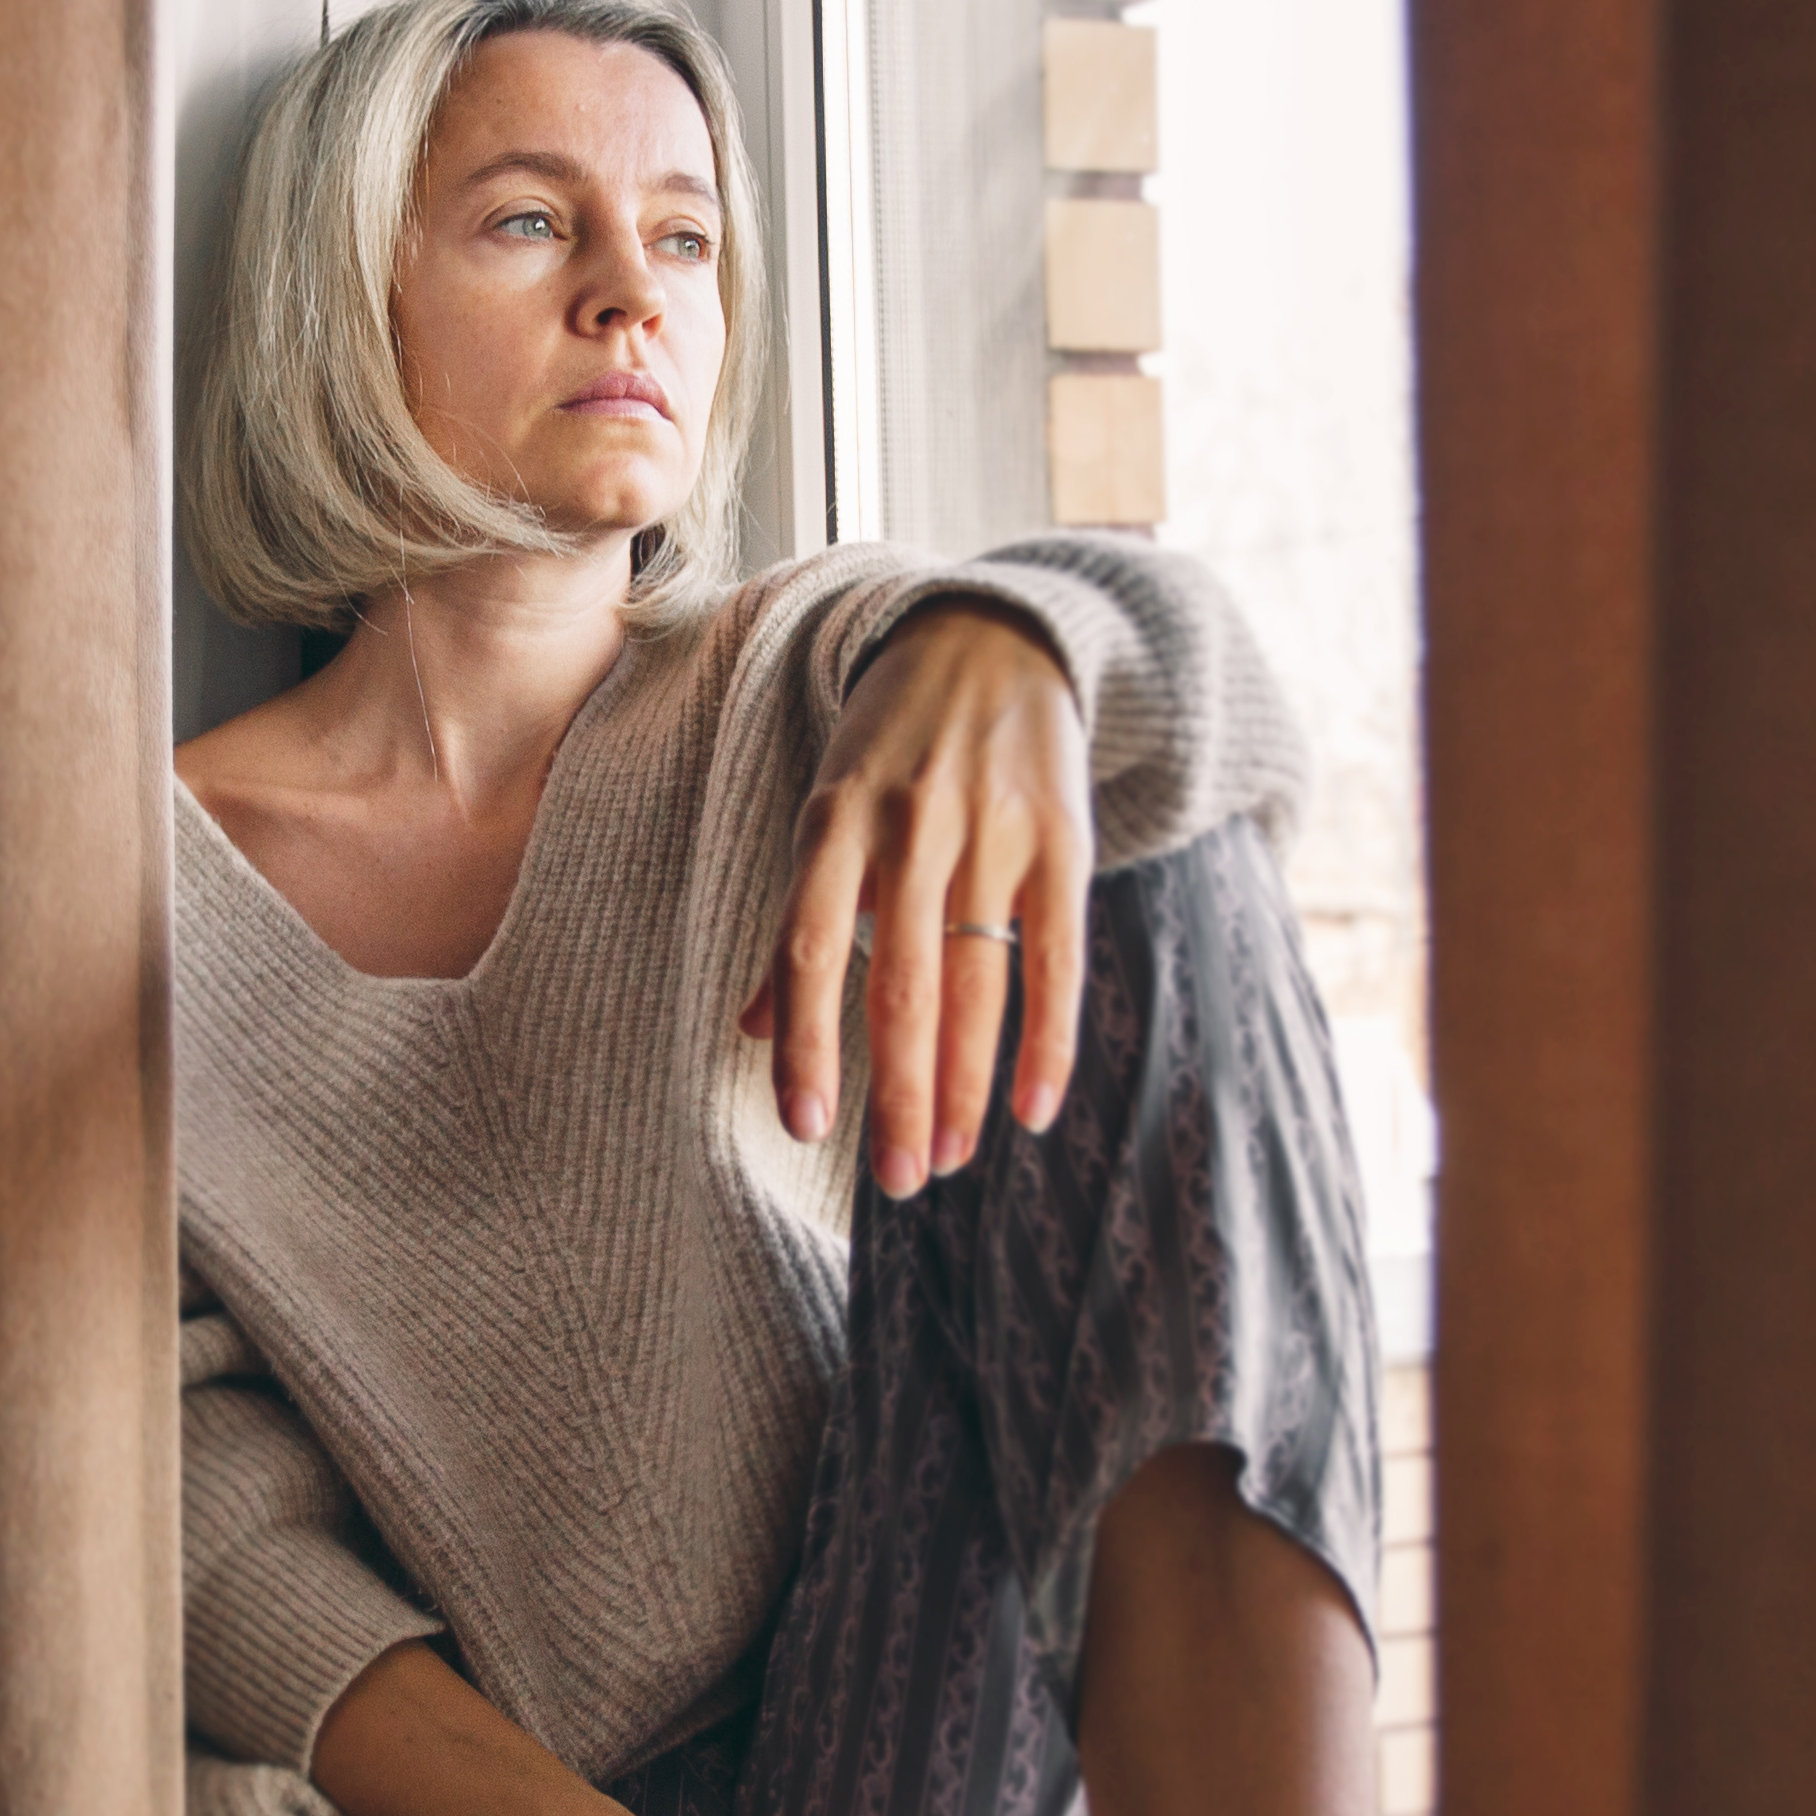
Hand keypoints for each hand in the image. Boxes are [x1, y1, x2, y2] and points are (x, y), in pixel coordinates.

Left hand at [744, 598, 1090, 1195]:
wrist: (989, 636)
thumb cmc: (891, 743)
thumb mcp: (828, 805)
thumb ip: (799, 915)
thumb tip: (755, 1031)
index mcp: (835, 819)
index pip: (812, 946)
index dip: (812, 1042)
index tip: (810, 1127)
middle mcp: (911, 826)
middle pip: (901, 982)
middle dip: (900, 1092)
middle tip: (898, 1179)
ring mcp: (991, 831)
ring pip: (977, 981)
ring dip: (967, 1084)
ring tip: (952, 1160)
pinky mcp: (1060, 839)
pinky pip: (1056, 956)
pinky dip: (1047, 1039)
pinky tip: (1032, 1109)